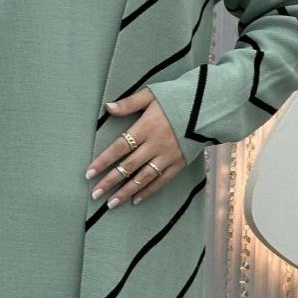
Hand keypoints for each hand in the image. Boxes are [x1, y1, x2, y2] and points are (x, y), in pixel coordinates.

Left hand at [85, 87, 185, 206]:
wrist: (209, 106)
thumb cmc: (177, 98)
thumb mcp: (152, 94)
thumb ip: (129, 103)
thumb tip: (108, 107)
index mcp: (146, 127)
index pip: (119, 147)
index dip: (103, 161)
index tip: (89, 173)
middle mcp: (155, 144)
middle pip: (128, 166)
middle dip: (110, 181)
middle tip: (95, 194)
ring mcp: (168, 156)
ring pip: (143, 177)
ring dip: (126, 191)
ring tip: (111, 203)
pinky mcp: (179, 163)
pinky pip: (161, 180)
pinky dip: (148, 191)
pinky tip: (136, 200)